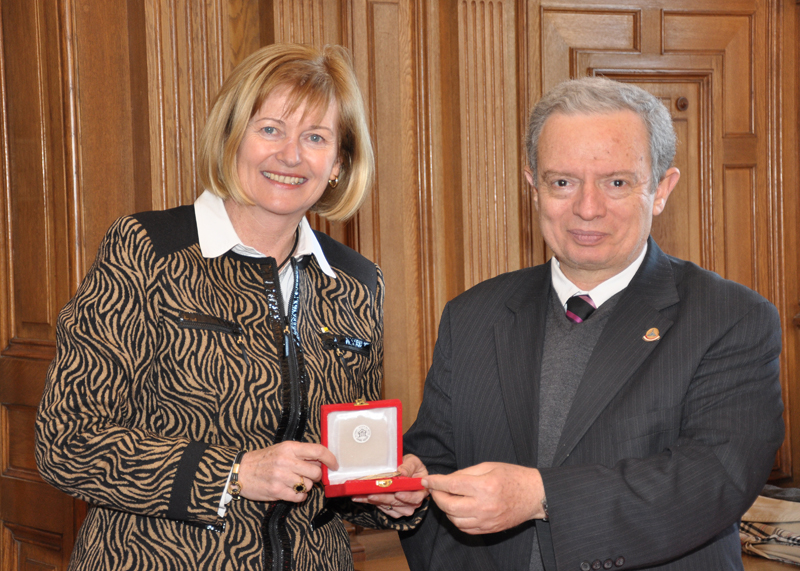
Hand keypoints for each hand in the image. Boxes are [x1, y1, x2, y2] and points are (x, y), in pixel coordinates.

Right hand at [237, 442, 337, 502]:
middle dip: (315, 476)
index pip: (318, 450)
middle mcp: (286, 461)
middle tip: (307, 476)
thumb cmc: (263, 460)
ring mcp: (281, 476)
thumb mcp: (281, 449)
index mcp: (289, 447)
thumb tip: (322, 461)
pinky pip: (299, 496)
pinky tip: (291, 491)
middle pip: (316, 472)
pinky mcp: (277, 491)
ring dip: (305, 486)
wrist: (241, 471)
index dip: (330, 458)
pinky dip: (299, 496)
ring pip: (308, 485)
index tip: (335, 465)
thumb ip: (300, 453)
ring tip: (294, 482)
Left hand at [352, 454, 429, 517]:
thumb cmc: (411, 466)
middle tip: (371, 494)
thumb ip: (408, 466)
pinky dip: (373, 503)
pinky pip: (385, 509)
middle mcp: (414, 502)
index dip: (407, 497)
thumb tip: (401, 472)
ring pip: (390, 507)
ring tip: (362, 495)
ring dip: (376, 502)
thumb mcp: (413, 461)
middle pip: (399, 504)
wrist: (405, 470)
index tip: (397, 494)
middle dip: (384, 499)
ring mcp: (404, 507)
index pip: (416, 498)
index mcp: (421, 490)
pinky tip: (363, 498)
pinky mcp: (395, 510)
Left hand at [424, 462, 544, 533]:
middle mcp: (484, 505)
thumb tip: (447, 479)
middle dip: (437, 497)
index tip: (427, 480)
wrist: (534, 495)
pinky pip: (465, 528)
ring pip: (454, 519)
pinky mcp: (489, 529)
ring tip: (447, 498)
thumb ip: (466, 472)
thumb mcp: (489, 466)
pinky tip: (458, 509)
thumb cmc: (513, 477)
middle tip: (435, 489)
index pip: (452, 485)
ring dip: (446, 509)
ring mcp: (486, 520)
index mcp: (484, 486)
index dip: (436, 482)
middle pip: (449, 505)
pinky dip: (456, 519)